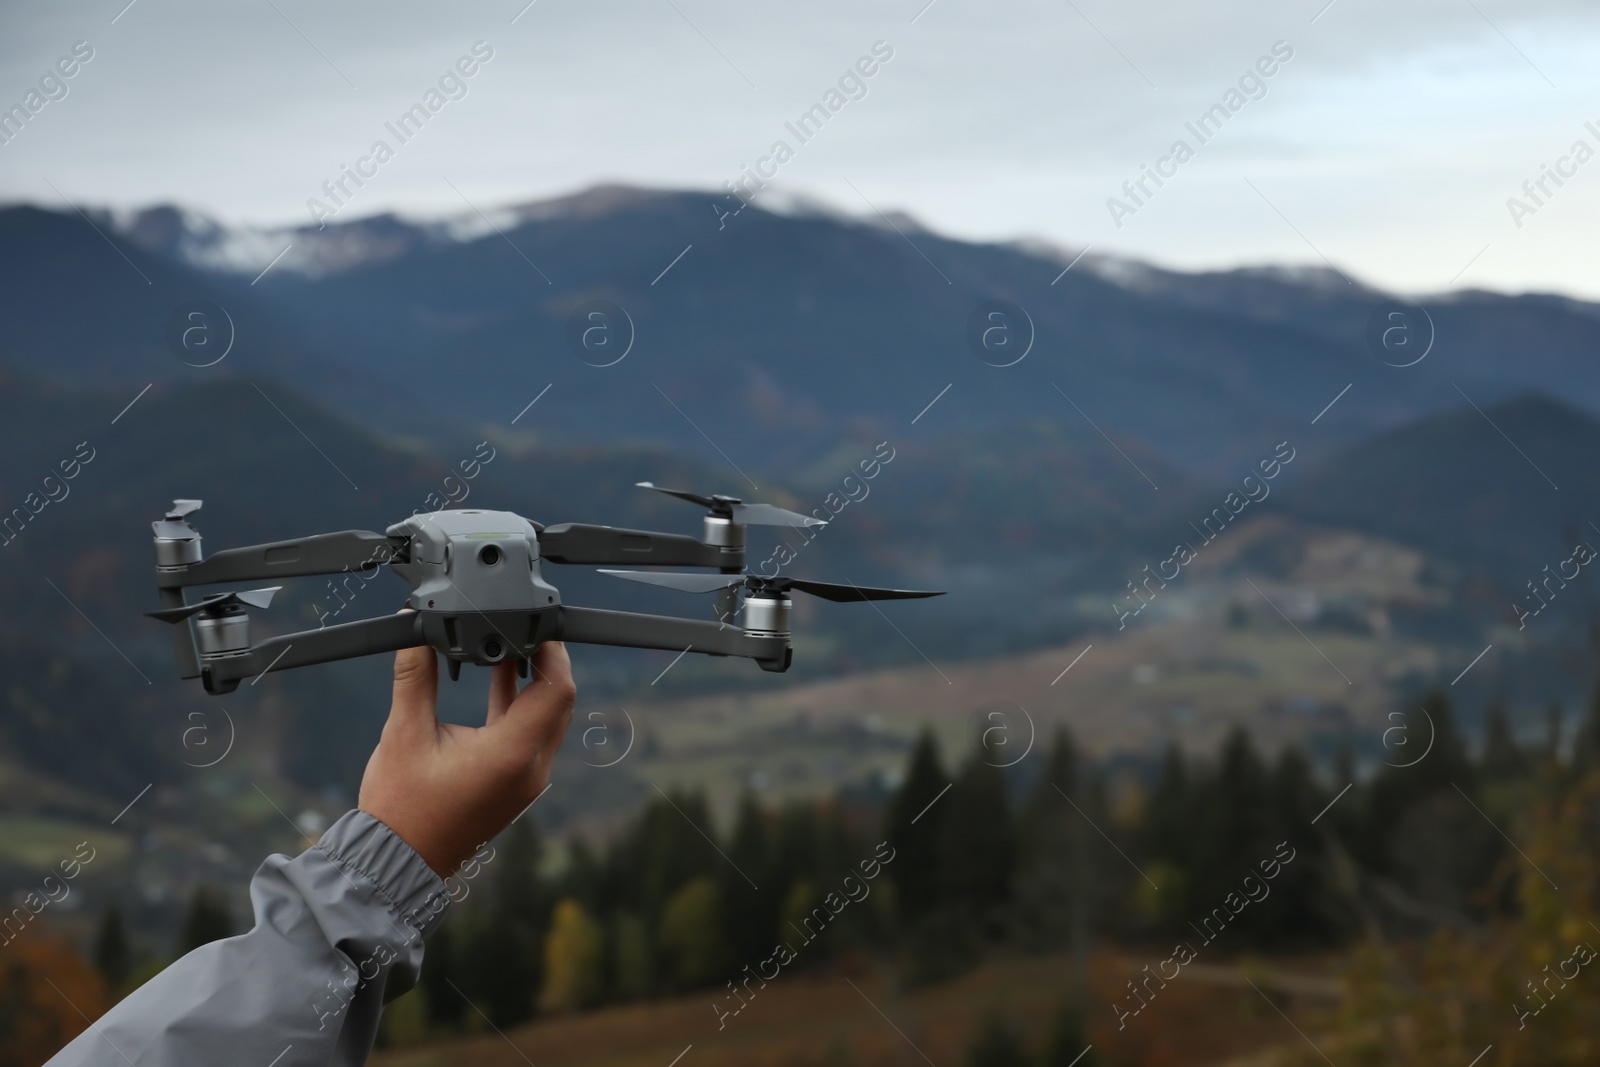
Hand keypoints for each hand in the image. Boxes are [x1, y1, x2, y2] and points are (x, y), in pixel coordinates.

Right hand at [358, 633, 575, 876]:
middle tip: (523, 629)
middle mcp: (530, 768)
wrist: (397, 862)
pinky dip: (518, 705)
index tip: (538, 626)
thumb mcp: (403, 733)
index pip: (557, 689)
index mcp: (511, 754)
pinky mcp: (515, 783)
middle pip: (558, 701)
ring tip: (507, 644)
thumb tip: (417, 634)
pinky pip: (530, 734)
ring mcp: (527, 779)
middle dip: (545, 661)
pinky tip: (497, 676)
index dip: (553, 652)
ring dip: (531, 681)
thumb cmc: (400, 808)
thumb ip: (414, 677)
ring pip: (546, 717)